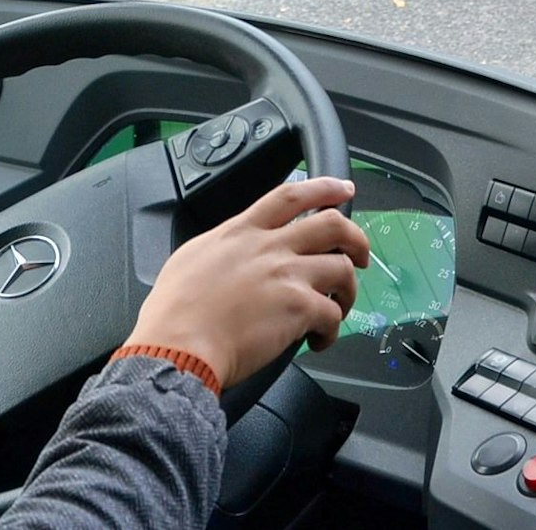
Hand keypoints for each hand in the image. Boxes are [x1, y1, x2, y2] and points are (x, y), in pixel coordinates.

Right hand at [123, 176, 369, 389]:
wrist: (177, 346)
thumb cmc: (174, 313)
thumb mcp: (190, 258)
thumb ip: (221, 248)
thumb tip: (230, 252)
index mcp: (242, 232)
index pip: (290, 195)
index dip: (323, 187)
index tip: (341, 189)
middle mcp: (269, 248)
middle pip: (332, 224)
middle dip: (356, 238)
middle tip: (361, 255)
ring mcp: (287, 276)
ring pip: (343, 269)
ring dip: (347, 290)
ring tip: (338, 307)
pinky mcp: (298, 309)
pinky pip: (333, 314)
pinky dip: (332, 331)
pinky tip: (318, 341)